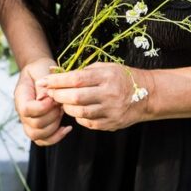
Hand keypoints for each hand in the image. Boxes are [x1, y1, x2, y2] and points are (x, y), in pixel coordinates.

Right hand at [14, 57, 69, 145]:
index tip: (53, 98)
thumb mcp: (41, 69)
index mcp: (20, 96)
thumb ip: (43, 84)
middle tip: (60, 103)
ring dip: (55, 127)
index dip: (42, 107)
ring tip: (61, 112)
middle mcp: (21, 113)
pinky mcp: (38, 128)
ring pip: (38, 136)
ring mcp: (28, 122)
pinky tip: (67, 128)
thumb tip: (46, 98)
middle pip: (34, 126)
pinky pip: (44, 140)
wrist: (39, 71)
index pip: (26, 110)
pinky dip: (56, 137)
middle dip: (52, 116)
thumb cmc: (41, 69)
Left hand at [37, 62, 152, 131]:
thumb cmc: (121, 77)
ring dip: (66, 107)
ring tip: (62, 101)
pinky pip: (87, 122)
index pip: (76, 79)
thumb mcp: (105, 67)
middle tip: (49, 92)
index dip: (57, 81)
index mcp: (106, 76)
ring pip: (79, 112)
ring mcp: (111, 111)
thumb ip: (83, 71)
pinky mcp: (111, 123)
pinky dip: (78, 116)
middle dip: (58, 95)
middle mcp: (109, 94)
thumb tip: (55, 73)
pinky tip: (76, 109)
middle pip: (75, 97)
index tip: (43, 81)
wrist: (146, 95)